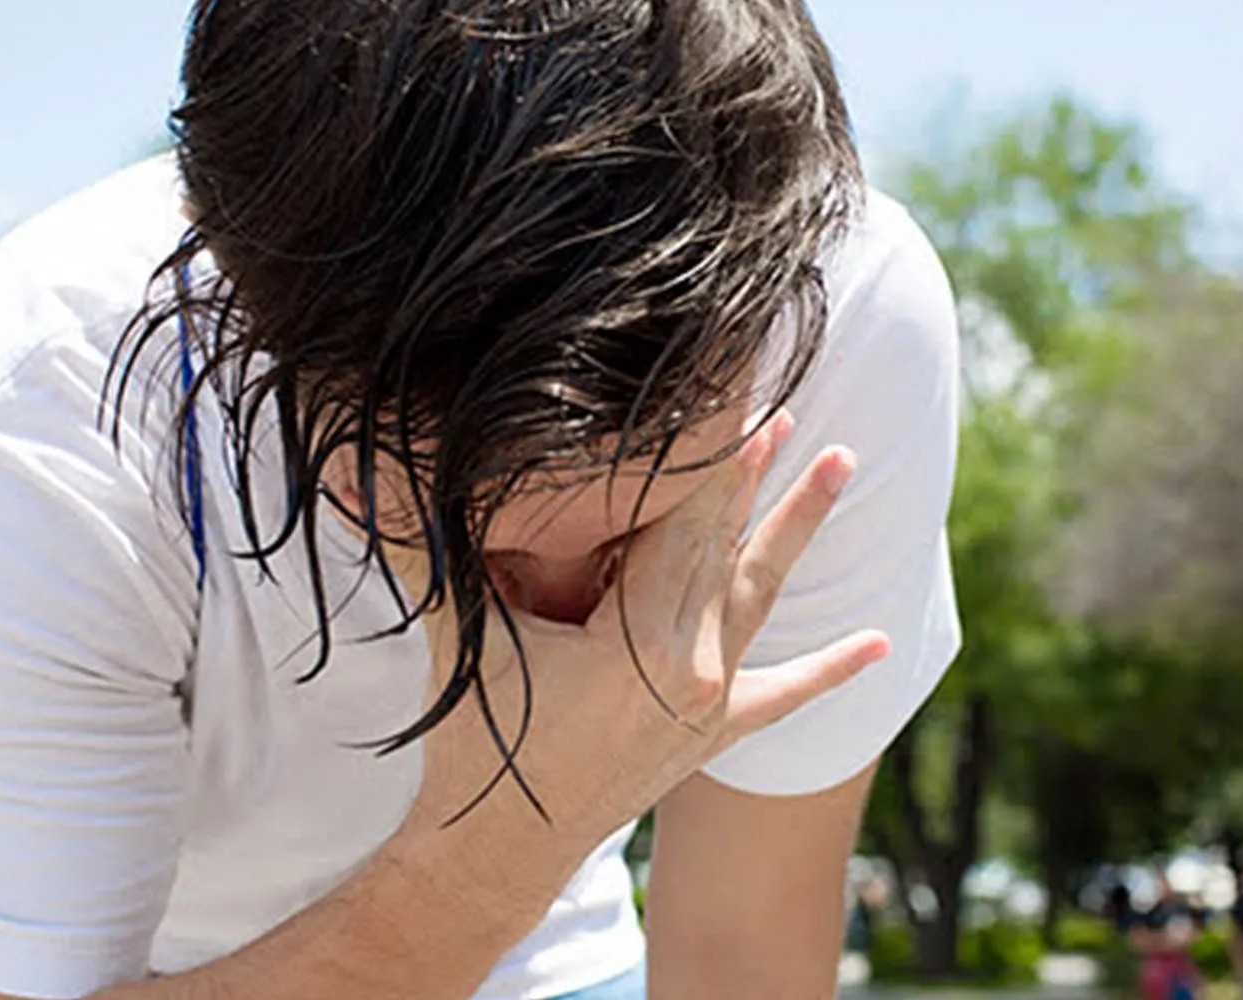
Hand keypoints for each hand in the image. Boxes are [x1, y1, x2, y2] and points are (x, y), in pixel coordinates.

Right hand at [401, 414, 890, 845]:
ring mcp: (706, 704)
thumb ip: (422, 550)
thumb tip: (364, 476)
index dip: (703, 450)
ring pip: (759, 596)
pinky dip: (827, 672)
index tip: (729, 389)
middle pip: (723, 545)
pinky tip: (878, 645)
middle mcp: (689, 670)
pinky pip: (780, 696)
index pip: (678, 520)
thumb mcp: (458, 638)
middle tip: (784, 398)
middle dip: (751, 468)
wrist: (495, 853)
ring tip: (841, 462)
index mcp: (637, 643)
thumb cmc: (474, 746)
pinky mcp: (709, 734)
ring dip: (795, 529)